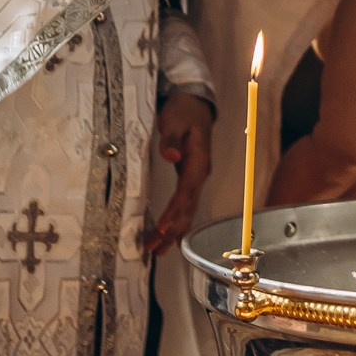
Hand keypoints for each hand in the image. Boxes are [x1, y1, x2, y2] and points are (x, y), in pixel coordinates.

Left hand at [143, 92, 215, 256]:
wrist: (195, 105)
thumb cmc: (184, 113)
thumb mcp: (175, 121)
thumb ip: (171, 139)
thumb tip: (170, 156)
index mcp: (198, 162)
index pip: (186, 191)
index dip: (175, 211)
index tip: (163, 227)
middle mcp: (200, 174)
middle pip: (188, 208)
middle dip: (172, 230)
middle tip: (155, 249)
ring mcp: (196, 178)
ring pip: (188, 210)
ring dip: (174, 231)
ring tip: (158, 250)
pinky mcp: (190, 179)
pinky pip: (185, 205)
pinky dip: (177, 221)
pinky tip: (168, 235)